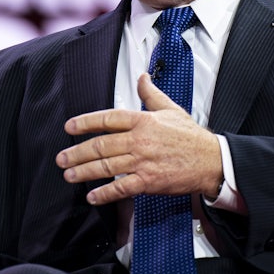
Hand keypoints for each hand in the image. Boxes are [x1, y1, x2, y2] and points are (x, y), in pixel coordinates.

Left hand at [55, 73, 222, 204]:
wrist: (211, 160)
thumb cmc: (191, 136)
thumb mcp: (171, 108)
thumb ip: (151, 93)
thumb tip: (142, 77)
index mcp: (144, 121)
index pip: (108, 118)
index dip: (86, 122)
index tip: (70, 127)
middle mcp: (140, 140)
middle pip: (102, 145)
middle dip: (77, 152)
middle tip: (62, 157)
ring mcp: (143, 161)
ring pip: (107, 166)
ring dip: (84, 171)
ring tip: (69, 174)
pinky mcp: (149, 181)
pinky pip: (122, 188)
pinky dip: (105, 193)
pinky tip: (92, 196)